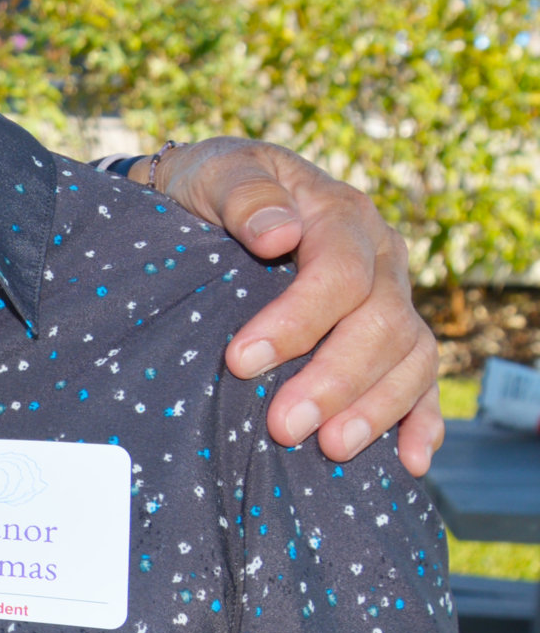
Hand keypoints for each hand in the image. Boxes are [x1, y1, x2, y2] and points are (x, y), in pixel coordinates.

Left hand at [142, 138, 442, 475]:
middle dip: (333, 381)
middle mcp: (381, 258)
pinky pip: (422, 379)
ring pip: (410, 357)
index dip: (297, 321)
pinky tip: (410, 460)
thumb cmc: (210, 186)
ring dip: (375, 408)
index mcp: (341, 215)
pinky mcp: (391, 336)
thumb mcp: (215, 172)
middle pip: (381, 324)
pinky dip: (422, 420)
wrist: (214, 196)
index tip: (241, 361)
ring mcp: (393, 298)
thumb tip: (279, 234)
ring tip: (331, 448)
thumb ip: (243, 194)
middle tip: (283, 426)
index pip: (340, 273)